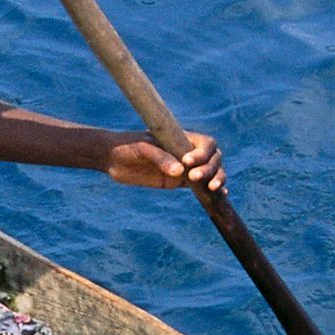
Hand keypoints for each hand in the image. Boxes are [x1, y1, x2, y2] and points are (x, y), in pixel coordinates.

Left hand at [104, 127, 224, 193]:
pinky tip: (222, 195)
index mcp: (181, 139)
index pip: (206, 144)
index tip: (187, 162)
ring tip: (212, 189)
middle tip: (194, 177)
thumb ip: (160, 159)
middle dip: (211, 168)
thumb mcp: (142, 149)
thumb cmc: (127, 147)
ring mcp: (184, 168)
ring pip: (211, 172)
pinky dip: (212, 190)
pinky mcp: (178, 182)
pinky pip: (199, 186)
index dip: (203, 153)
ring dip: (216, 178)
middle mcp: (187, 152)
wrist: (112, 158)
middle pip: (213, 158)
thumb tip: (180, 173)